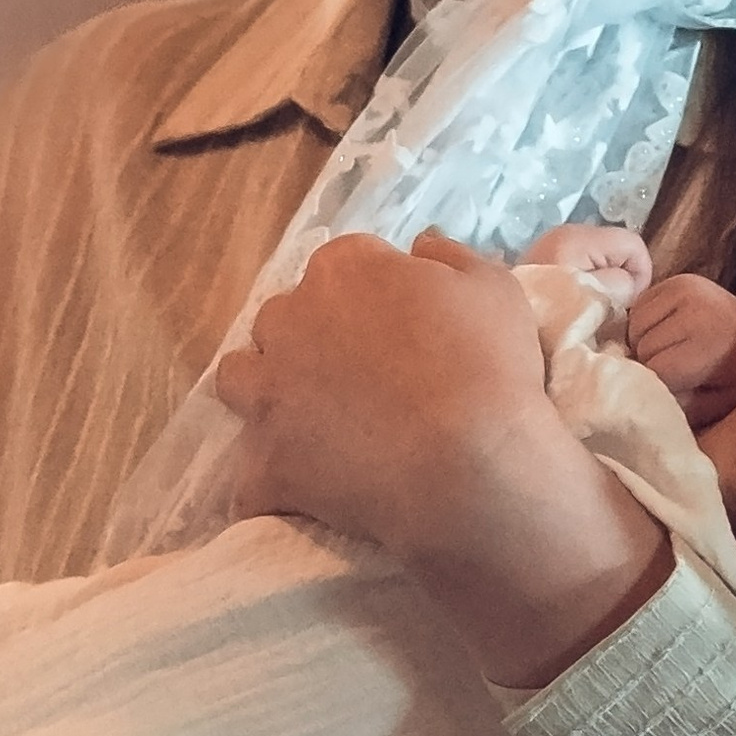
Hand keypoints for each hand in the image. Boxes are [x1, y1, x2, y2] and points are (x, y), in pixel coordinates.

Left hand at [215, 234, 669, 684]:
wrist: (470, 469)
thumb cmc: (490, 368)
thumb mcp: (494, 288)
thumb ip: (449, 255)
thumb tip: (420, 243)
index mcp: (344, 271)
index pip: (343, 265)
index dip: (373, 293)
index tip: (401, 323)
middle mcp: (290, 322)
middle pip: (284, 318)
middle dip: (311, 336)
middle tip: (360, 371)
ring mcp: (269, 394)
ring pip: (240, 378)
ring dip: (266, 390)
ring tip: (310, 419)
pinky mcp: (268, 461)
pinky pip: (252, 476)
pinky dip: (273, 481)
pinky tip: (303, 492)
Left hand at [520, 221, 653, 306]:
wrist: (495, 340)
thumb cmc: (551, 318)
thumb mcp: (597, 299)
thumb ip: (622, 284)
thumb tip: (627, 285)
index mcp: (577, 238)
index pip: (633, 245)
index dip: (640, 277)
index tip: (626, 308)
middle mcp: (561, 236)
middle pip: (615, 255)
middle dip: (619, 285)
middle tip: (606, 316)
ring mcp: (547, 253)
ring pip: (596, 268)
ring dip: (598, 293)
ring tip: (586, 318)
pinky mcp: (538, 271)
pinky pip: (576, 276)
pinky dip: (579, 295)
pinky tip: (569, 316)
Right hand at [628, 272, 735, 424]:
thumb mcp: (713, 407)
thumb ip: (676, 405)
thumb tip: (640, 396)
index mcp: (707, 343)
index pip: (651, 369)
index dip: (656, 384)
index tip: (668, 390)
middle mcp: (694, 308)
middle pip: (641, 346)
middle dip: (649, 363)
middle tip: (671, 372)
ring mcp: (685, 288)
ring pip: (635, 325)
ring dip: (642, 341)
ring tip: (667, 351)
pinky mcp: (677, 279)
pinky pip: (639, 306)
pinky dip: (644, 323)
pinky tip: (665, 333)